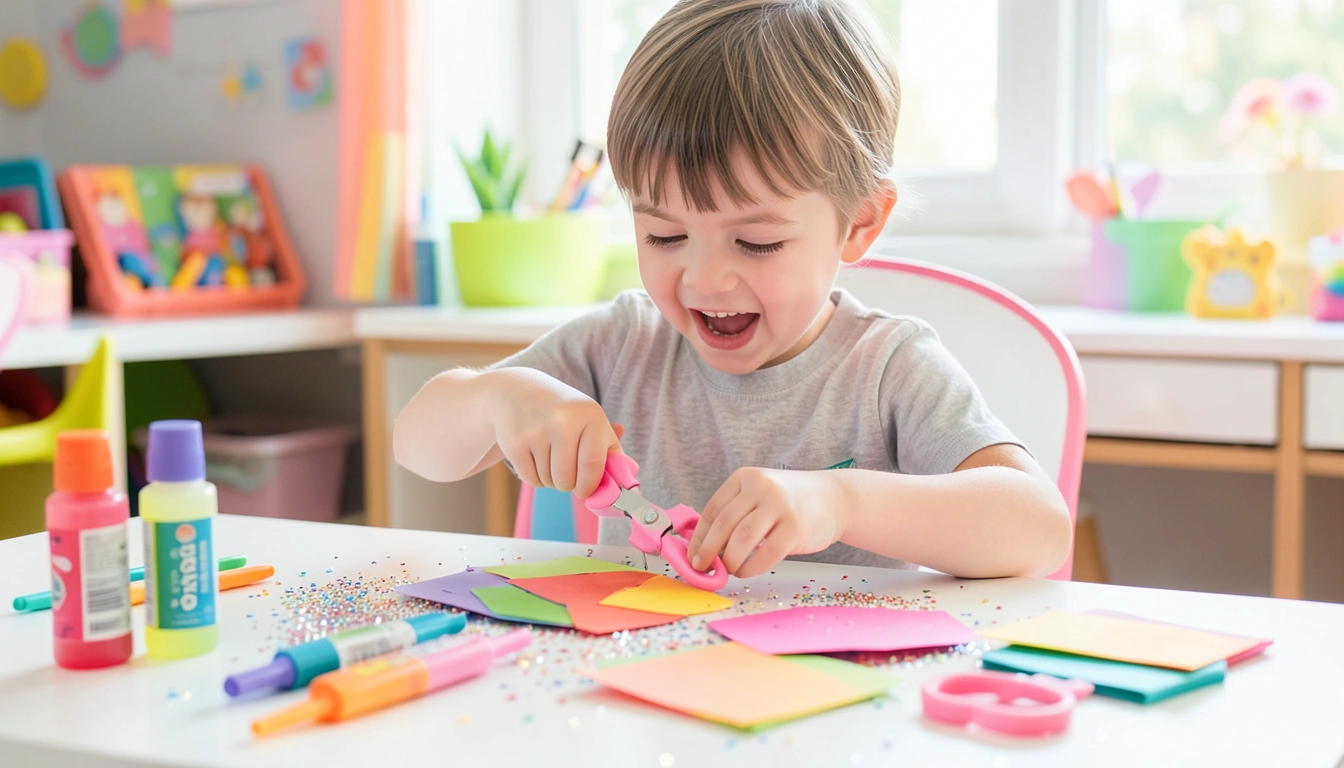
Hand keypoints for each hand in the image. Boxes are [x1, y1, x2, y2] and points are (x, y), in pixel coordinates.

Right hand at [490, 369, 623, 498]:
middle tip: (566, 469)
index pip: (594, 465)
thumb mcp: (590, 418)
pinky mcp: (514, 443)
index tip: (586, 492)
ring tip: (548, 455)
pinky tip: (534, 455)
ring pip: (549, 481)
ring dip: (550, 479)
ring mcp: (537, 431)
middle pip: (568, 480)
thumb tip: (627, 476)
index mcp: (590, 415)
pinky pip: (530, 479)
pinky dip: (534, 476)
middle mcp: (563, 421)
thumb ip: (609, 447)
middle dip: (568, 483)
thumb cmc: (563, 411)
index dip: (590, 485)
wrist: (517, 391)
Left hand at [687, 467, 845, 577]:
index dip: (699, 536)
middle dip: (708, 551)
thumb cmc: (789, 503)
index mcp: (745, 478)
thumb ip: (735, 513)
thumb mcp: (759, 495)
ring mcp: (780, 506)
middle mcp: (761, 487)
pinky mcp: (796, 527)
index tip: (691, 555)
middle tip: (702, 568)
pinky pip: (766, 554)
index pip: (713, 509)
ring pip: (742, 540)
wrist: (833, 499)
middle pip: (724, 524)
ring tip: (728, 570)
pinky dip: (751, 567)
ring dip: (729, 561)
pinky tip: (746, 571)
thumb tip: (703, 547)